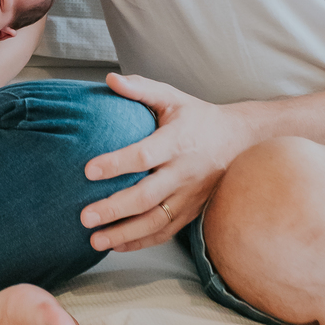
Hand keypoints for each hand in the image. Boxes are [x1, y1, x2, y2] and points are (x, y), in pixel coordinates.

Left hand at [79, 73, 256, 251]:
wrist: (240, 141)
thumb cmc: (197, 117)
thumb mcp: (172, 97)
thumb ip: (141, 89)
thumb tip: (110, 79)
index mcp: (177, 141)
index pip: (144, 155)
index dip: (117, 163)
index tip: (88, 170)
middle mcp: (184, 172)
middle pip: (147, 196)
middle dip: (115, 209)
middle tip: (84, 216)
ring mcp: (189, 196)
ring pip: (156, 221)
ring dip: (125, 233)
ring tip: (95, 240)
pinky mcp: (191, 211)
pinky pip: (166, 231)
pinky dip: (141, 241)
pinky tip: (117, 245)